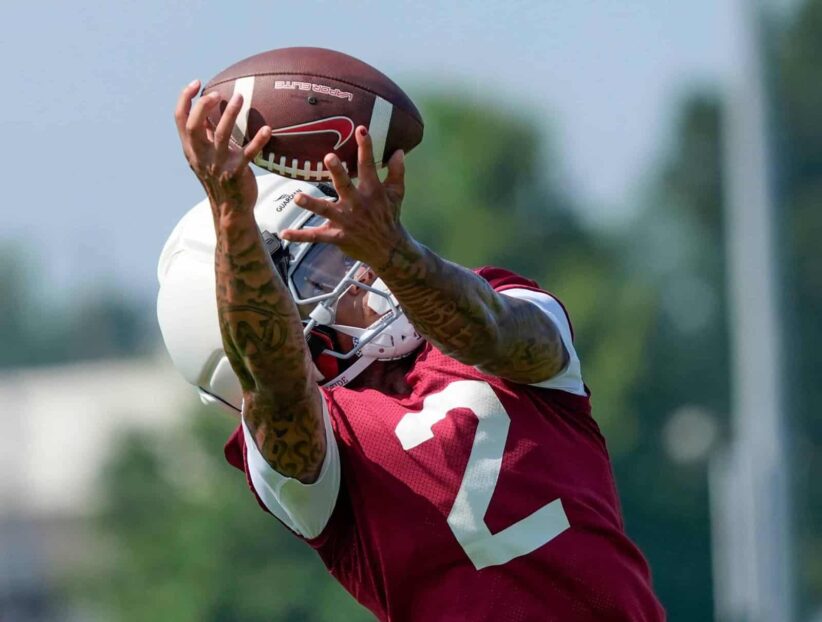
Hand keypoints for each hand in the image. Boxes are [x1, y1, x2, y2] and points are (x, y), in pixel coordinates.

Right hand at [174, 80, 271, 212]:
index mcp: (191, 148)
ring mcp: (218, 165)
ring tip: (240, 97)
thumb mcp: (206, 155)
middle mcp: (201, 155)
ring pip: (221, 135)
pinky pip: (248, 154)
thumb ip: (205, 133)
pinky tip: (267, 130)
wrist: (230, 209)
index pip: (180, 119)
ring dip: (230, 114)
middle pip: (194, 126)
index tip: (196, 83)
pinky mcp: (236, 173)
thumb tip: (206, 106)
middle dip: (203, 106)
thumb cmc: (219, 177)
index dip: (185, 99)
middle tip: (218, 93)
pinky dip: (258, 141)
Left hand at [280, 126, 408, 268]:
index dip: (365, 147)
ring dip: (311, 204)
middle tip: (329, 157)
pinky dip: (300, 236)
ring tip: (297, 198)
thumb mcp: (397, 194)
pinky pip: (316, 236)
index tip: (360, 130)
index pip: (368, 166)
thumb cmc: (389, 216)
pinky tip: (284, 233)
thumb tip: (399, 150)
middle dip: (337, 172)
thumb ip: (397, 171)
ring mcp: (346, 221)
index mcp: (372, 191)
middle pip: (345, 185)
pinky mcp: (337, 236)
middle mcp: (357, 204)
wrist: (388, 249)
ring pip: (326, 211)